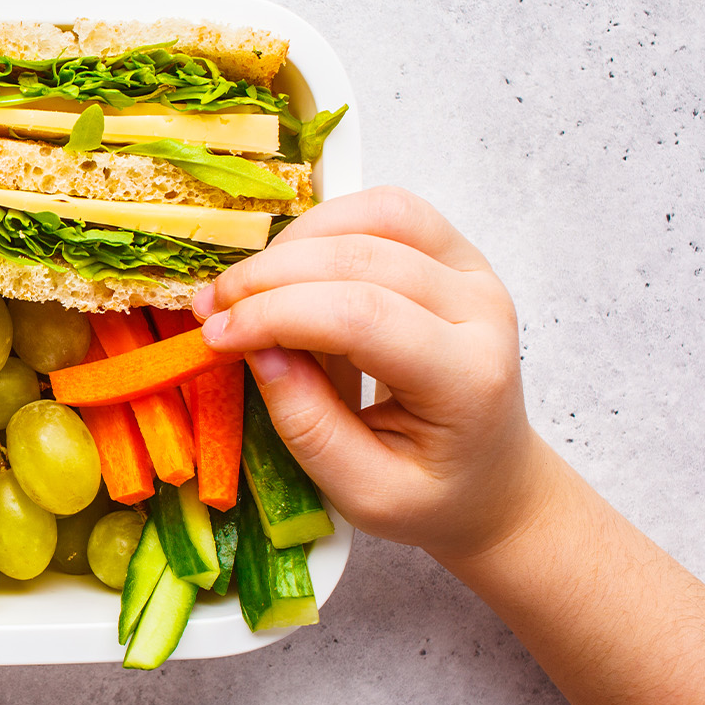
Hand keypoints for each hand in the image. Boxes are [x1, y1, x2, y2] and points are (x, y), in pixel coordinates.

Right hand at [193, 186, 544, 558]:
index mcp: (468, 379)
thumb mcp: (364, 493)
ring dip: (295, 242)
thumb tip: (256, 351)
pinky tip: (289, 268)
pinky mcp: (456, 254)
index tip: (215, 337)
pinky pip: (386, 211)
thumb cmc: (430, 493)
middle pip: (363, 258)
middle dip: (269, 277)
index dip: (276, 316)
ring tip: (247, 288)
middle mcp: (482, 311)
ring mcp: (475, 273)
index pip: (363, 317)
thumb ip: (309, 427)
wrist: (491, 479)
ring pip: (377, 215)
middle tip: (212, 310)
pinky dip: (324, 227)